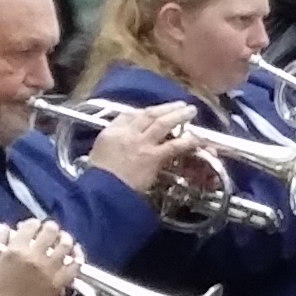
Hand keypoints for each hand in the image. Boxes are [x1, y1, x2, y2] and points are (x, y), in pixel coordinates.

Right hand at [0, 217, 80, 295]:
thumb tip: (5, 228)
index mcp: (15, 251)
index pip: (31, 226)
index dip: (32, 223)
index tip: (31, 227)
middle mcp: (36, 257)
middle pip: (51, 232)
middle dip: (50, 227)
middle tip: (49, 230)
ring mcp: (51, 270)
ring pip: (66, 245)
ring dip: (65, 238)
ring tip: (62, 239)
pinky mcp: (60, 282)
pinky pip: (76, 265)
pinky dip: (78, 256)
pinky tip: (75, 253)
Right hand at [82, 100, 198, 190]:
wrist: (102, 191)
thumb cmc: (98, 177)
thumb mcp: (99, 154)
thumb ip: (113, 144)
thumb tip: (124, 143)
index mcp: (111, 133)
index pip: (128, 115)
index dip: (145, 111)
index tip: (155, 111)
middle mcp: (127, 134)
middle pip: (149, 114)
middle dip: (166, 107)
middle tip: (180, 104)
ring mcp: (141, 144)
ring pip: (163, 123)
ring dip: (179, 115)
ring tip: (191, 111)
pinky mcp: (153, 157)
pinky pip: (173, 146)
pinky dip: (187, 141)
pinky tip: (197, 139)